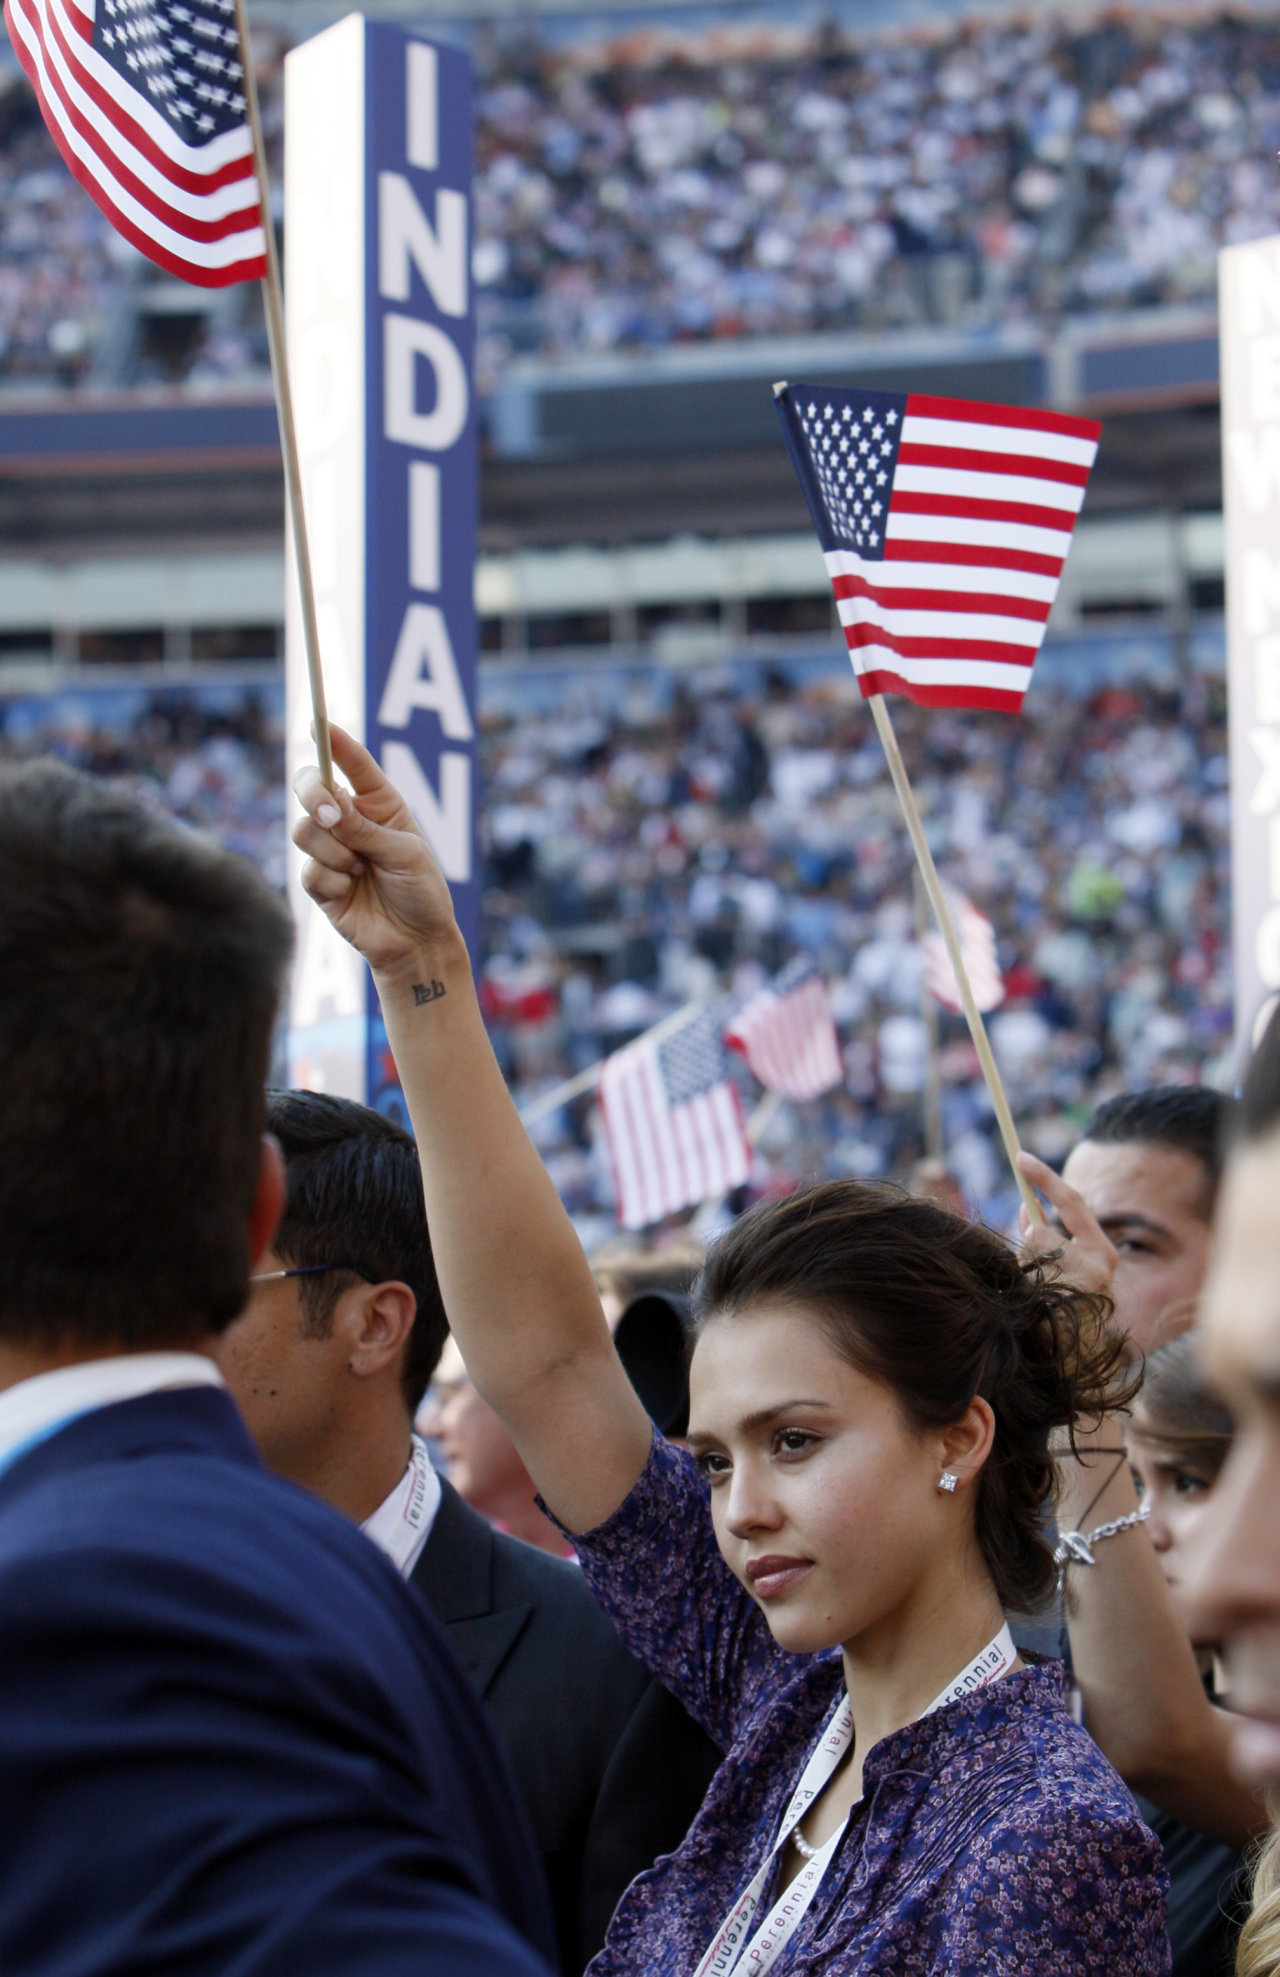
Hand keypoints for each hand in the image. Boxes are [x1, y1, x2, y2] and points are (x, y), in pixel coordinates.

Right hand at [292, 725, 460, 973]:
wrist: (416, 942)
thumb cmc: (422, 891)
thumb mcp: (404, 853)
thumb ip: (365, 830)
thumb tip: (329, 808)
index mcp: (379, 802)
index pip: (351, 763)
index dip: (333, 741)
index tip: (317, 724)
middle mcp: (350, 820)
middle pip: (310, 788)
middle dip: (315, 795)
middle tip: (332, 814)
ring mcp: (331, 849)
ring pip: (303, 830)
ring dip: (334, 850)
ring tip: (361, 870)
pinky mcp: (319, 881)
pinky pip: (308, 869)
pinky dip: (332, 879)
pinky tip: (351, 891)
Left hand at [1016, 1150, 1116, 1301]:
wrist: (1073, 1358)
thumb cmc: (1062, 1308)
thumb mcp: (1058, 1266)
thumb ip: (1045, 1238)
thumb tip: (1025, 1211)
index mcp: (1101, 1252)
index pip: (1072, 1203)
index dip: (1045, 1178)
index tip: (1020, 1157)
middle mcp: (1099, 1264)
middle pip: (1039, 1232)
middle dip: (1024, 1244)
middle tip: (1011, 1246)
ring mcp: (1080, 1284)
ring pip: (1029, 1257)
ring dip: (1023, 1271)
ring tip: (1037, 1296)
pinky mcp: (1061, 1300)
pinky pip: (1026, 1277)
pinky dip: (1023, 1286)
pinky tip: (1037, 1306)